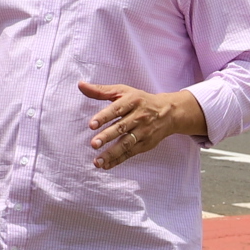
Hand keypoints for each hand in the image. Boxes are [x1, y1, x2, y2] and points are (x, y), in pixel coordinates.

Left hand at [82, 83, 208, 169]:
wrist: (168, 113)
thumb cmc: (140, 100)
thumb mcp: (123, 91)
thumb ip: (101, 91)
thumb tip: (80, 85)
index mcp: (132, 101)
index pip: (117, 109)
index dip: (104, 117)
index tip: (92, 125)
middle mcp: (138, 117)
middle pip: (121, 128)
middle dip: (107, 137)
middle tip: (93, 144)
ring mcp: (143, 132)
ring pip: (126, 143)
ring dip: (112, 153)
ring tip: (97, 161)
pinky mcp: (145, 144)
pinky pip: (130, 153)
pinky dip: (118, 160)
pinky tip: (106, 165)